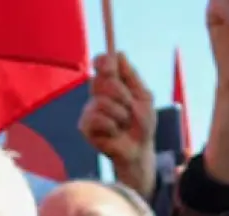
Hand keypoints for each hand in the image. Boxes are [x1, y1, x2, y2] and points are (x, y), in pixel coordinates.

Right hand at [79, 53, 157, 198]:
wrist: (138, 149)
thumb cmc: (142, 124)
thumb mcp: (144, 96)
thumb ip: (132, 76)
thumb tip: (119, 53)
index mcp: (111, 83)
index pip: (101, 63)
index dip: (103, 61)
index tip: (110, 65)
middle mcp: (97, 94)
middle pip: (102, 79)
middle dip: (122, 94)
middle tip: (129, 107)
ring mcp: (89, 109)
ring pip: (102, 102)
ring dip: (120, 114)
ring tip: (123, 124)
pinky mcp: (84, 126)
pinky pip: (97, 118)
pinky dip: (111, 126)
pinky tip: (114, 133)